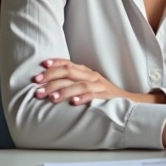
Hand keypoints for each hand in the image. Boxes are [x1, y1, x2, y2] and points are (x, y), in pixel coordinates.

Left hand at [32, 59, 158, 104]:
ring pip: (79, 84)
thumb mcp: (86, 85)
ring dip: (63, 90)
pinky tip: (73, 102)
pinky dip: (83, 98)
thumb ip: (70, 83)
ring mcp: (99, 85)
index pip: (67, 63)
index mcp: (85, 71)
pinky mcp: (106, 96)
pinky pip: (94, 95)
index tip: (40, 69)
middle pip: (69, 72)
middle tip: (37, 88)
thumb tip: (46, 87)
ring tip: (51, 98)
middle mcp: (91, 76)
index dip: (54, 64)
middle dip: (51, 79)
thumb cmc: (101, 95)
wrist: (128, 102)